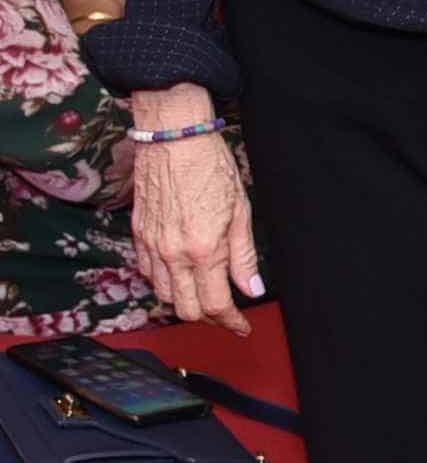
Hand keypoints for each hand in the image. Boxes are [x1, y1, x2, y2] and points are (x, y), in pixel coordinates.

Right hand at [127, 85, 261, 336]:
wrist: (174, 136)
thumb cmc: (210, 166)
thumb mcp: (241, 211)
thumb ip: (243, 256)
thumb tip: (252, 289)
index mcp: (203, 249)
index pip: (215, 304)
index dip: (231, 322)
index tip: (241, 326)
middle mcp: (173, 253)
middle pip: (185, 309)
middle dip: (208, 318)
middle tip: (226, 313)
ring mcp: (152, 245)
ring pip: (163, 295)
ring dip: (184, 301)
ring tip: (204, 293)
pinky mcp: (139, 233)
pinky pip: (147, 272)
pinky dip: (164, 282)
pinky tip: (180, 274)